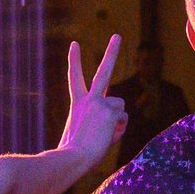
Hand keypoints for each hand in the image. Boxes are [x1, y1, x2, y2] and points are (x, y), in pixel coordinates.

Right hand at [58, 34, 126, 169]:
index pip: (75, 78)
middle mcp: (88, 99)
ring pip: (119, 107)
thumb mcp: (80, 137)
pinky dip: (118, 131)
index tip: (74, 44)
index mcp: (77, 104)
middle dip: (111, 52)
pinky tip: (106, 136)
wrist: (72, 157)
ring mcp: (100, 102)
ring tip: (102, 135)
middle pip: (104, 71)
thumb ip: (96, 126)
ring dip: (116, 122)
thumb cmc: (72, 154)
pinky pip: (123, 120)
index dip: (74, 61)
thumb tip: (116, 125)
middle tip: (117, 36)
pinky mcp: (111, 110)